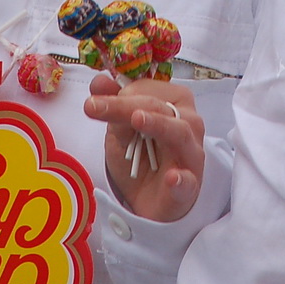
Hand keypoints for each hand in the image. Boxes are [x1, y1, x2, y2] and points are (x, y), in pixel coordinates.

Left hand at [82, 75, 203, 222]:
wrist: (151, 202)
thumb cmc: (141, 160)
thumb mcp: (121, 131)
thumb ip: (113, 105)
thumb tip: (99, 81)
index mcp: (174, 103)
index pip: (149, 89)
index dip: (122, 92)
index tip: (96, 98)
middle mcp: (188, 123)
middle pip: (158, 106)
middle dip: (124, 105)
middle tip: (93, 106)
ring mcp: (191, 154)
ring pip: (178, 132)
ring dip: (158, 125)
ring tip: (137, 119)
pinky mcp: (189, 186)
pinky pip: (187, 181)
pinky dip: (180, 179)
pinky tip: (171, 177)